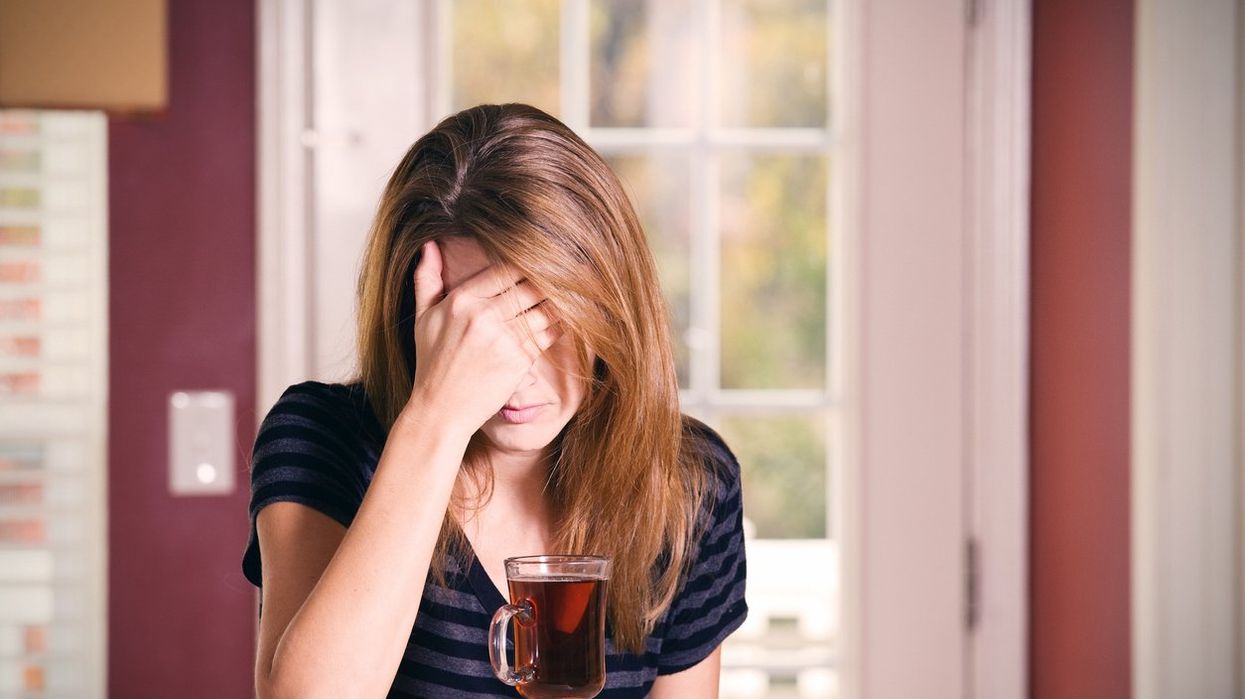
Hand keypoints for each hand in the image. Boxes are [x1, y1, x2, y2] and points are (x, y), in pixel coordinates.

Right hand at [406, 240, 561, 434]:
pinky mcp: (519, 359)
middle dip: (549, 280)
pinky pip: (548, 334)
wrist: (441, 410)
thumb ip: (427, 279)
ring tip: (575, 292)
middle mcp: (483, 315)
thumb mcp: (422, 318)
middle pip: (529, 286)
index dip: (527, 266)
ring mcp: (503, 338)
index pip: (505, 271)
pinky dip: (558, 325)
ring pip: (543, 308)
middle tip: (571, 272)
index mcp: (461, 300)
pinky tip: (565, 319)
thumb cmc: (432, 363)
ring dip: (559, 301)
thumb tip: (429, 245)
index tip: (543, 261)